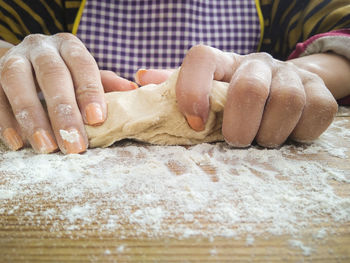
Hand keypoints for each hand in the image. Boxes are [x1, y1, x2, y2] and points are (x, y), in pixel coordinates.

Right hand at [0, 33, 135, 153]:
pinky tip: (18, 143)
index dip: (89, 92)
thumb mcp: (87, 75)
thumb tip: (133, 92)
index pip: (82, 64)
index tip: (97, 120)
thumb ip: (107, 83)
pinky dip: (5, 121)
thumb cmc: (66, 74)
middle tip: (74, 145)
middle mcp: (41, 48)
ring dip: (32, 118)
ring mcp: (13, 60)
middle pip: (52, 74)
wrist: (26, 64)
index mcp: (69, 46)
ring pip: (18, 83)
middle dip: (63, 112)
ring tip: (46, 147)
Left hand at [136, 45, 337, 146]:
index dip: (192, 90)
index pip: (201, 58)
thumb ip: (176, 87)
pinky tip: (288, 134)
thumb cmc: (233, 96)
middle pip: (248, 87)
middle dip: (240, 126)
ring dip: (270, 133)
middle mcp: (257, 64)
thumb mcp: (206, 92)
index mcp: (224, 63)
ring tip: (262, 140)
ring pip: (286, 100)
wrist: (282, 85)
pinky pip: (317, 111)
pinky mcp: (319, 90)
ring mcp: (291, 74)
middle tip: (237, 140)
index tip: (195, 124)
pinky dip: (300, 132)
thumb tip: (142, 79)